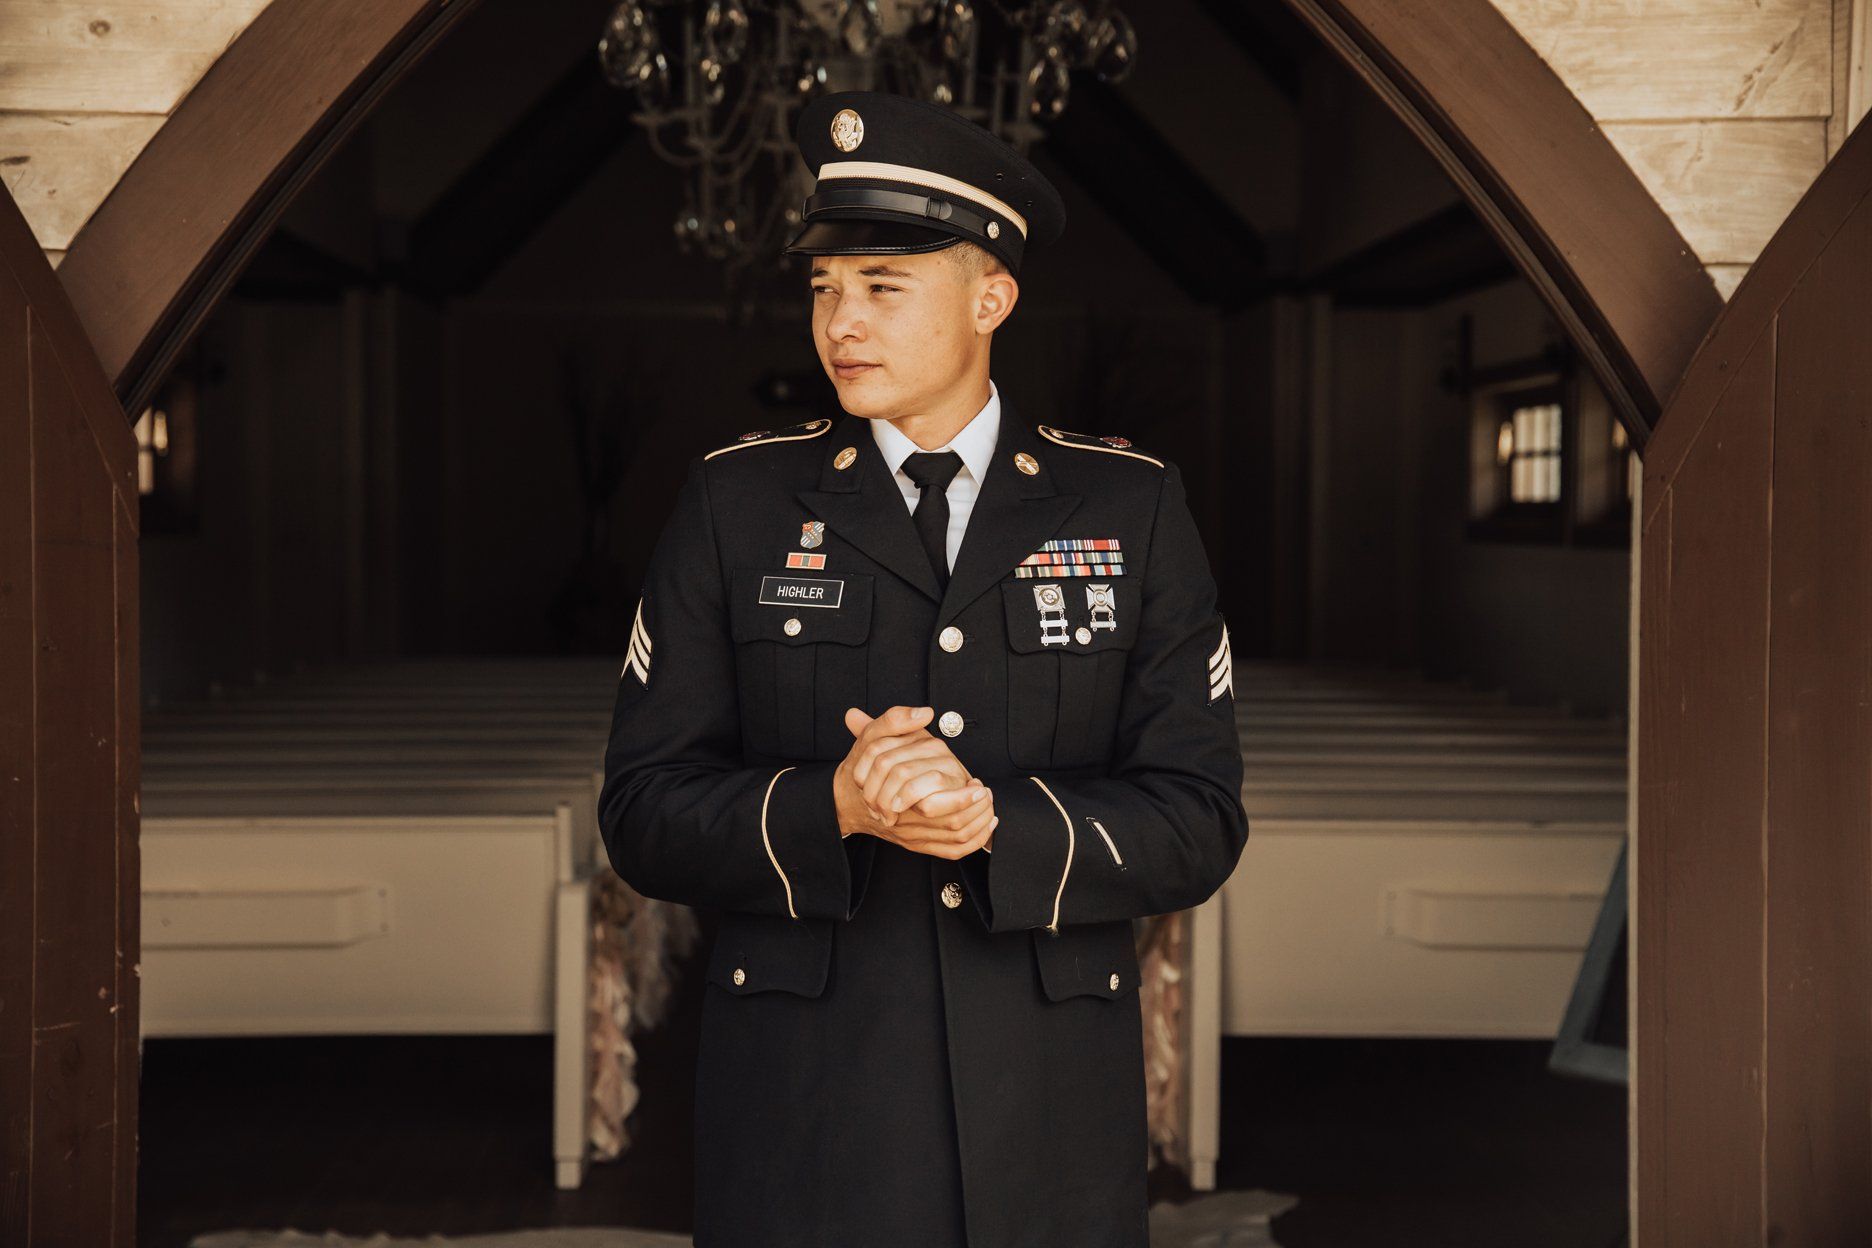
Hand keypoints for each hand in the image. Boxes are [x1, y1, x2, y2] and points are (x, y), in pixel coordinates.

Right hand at [834, 707, 997, 857]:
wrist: (846, 802)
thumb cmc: (861, 770)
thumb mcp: (871, 738)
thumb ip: (894, 721)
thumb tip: (924, 712)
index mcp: (895, 798)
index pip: (932, 807)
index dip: (961, 797)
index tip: (978, 783)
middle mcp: (905, 822)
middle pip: (949, 827)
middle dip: (977, 811)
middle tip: (988, 794)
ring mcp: (911, 836)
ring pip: (954, 840)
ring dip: (977, 825)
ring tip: (991, 809)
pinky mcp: (917, 845)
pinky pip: (951, 850)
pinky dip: (972, 841)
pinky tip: (986, 826)